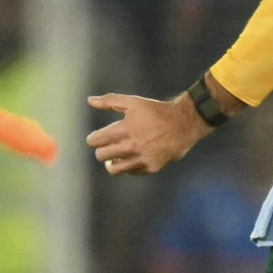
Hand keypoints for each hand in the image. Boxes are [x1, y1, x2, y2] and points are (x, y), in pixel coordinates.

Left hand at [86, 92, 211, 174]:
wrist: (183, 123)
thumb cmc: (156, 111)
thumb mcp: (133, 102)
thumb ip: (109, 101)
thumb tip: (89, 100)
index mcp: (124, 129)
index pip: (96, 141)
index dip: (92, 139)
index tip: (94, 138)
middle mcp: (131, 146)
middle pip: (101, 156)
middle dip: (100, 150)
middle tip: (105, 146)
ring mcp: (141, 159)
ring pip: (114, 169)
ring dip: (111, 162)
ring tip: (114, 157)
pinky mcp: (151, 168)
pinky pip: (131, 172)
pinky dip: (128, 166)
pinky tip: (131, 158)